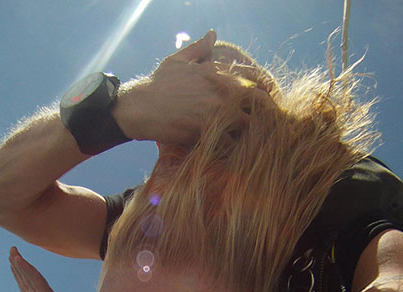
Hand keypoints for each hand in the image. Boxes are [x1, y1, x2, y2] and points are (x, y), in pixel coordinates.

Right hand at [9, 246, 81, 291]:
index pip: (36, 280)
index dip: (28, 270)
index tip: (19, 259)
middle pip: (30, 275)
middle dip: (21, 263)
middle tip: (13, 249)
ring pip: (27, 277)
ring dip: (19, 265)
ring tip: (11, 253)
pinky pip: (24, 283)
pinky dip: (18, 275)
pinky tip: (13, 267)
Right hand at [114, 30, 255, 146]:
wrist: (140, 107)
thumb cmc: (158, 83)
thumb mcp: (178, 60)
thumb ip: (199, 48)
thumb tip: (213, 34)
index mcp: (219, 73)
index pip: (256, 79)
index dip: (262, 91)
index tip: (259, 101)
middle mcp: (223, 91)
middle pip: (260, 102)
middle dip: (261, 112)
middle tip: (255, 122)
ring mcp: (217, 112)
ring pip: (249, 124)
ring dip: (248, 130)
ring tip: (242, 135)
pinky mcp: (209, 132)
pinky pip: (231, 142)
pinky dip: (232, 145)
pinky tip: (228, 146)